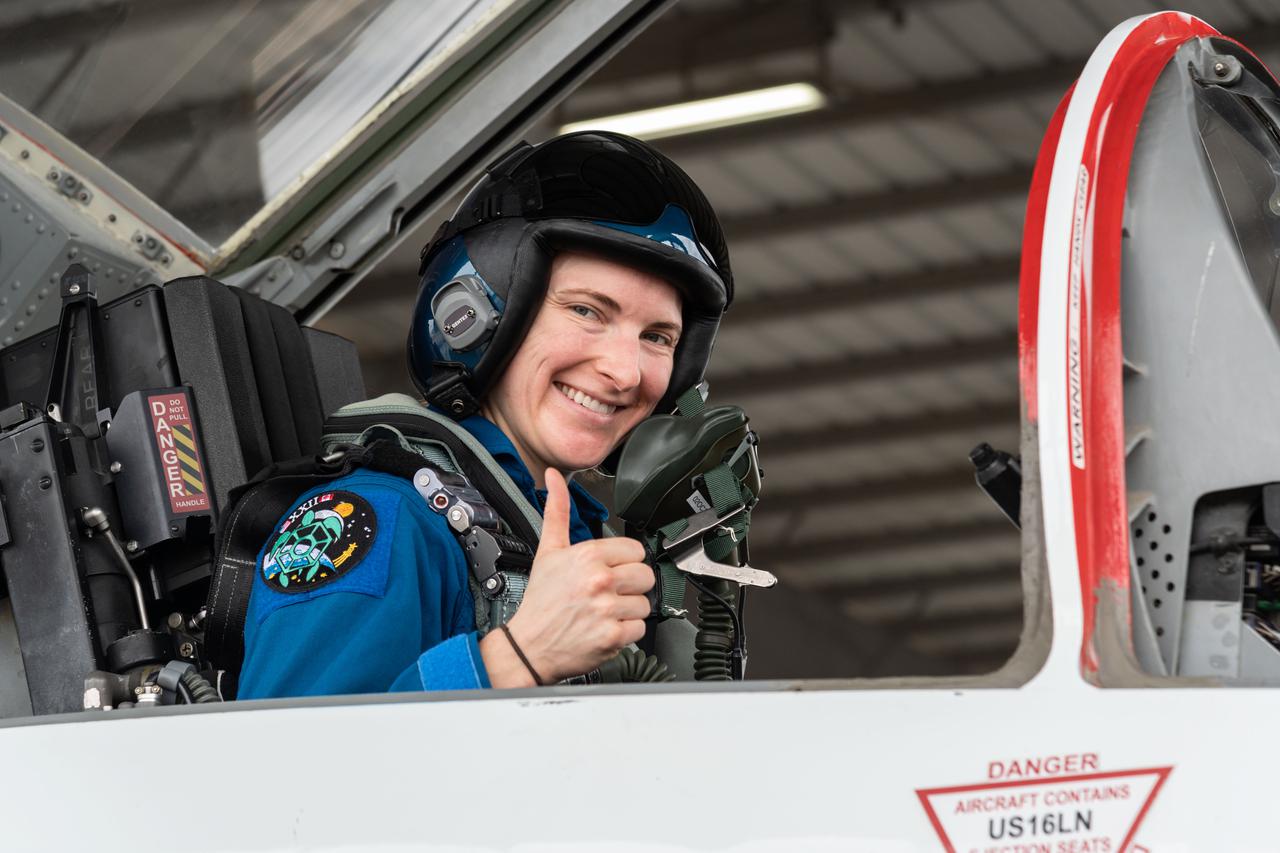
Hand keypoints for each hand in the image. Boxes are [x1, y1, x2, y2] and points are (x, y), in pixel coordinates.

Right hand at [481, 468, 652, 685]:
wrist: (528, 645)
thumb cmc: (540, 600)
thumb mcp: (548, 551)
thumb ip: (557, 511)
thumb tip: (553, 477)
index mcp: (588, 556)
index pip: (635, 550)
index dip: (623, 562)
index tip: (609, 572)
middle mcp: (600, 581)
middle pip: (645, 575)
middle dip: (629, 585)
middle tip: (608, 593)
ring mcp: (607, 609)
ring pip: (645, 603)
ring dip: (628, 610)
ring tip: (604, 611)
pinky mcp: (613, 636)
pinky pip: (640, 627)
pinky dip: (626, 632)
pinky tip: (606, 627)